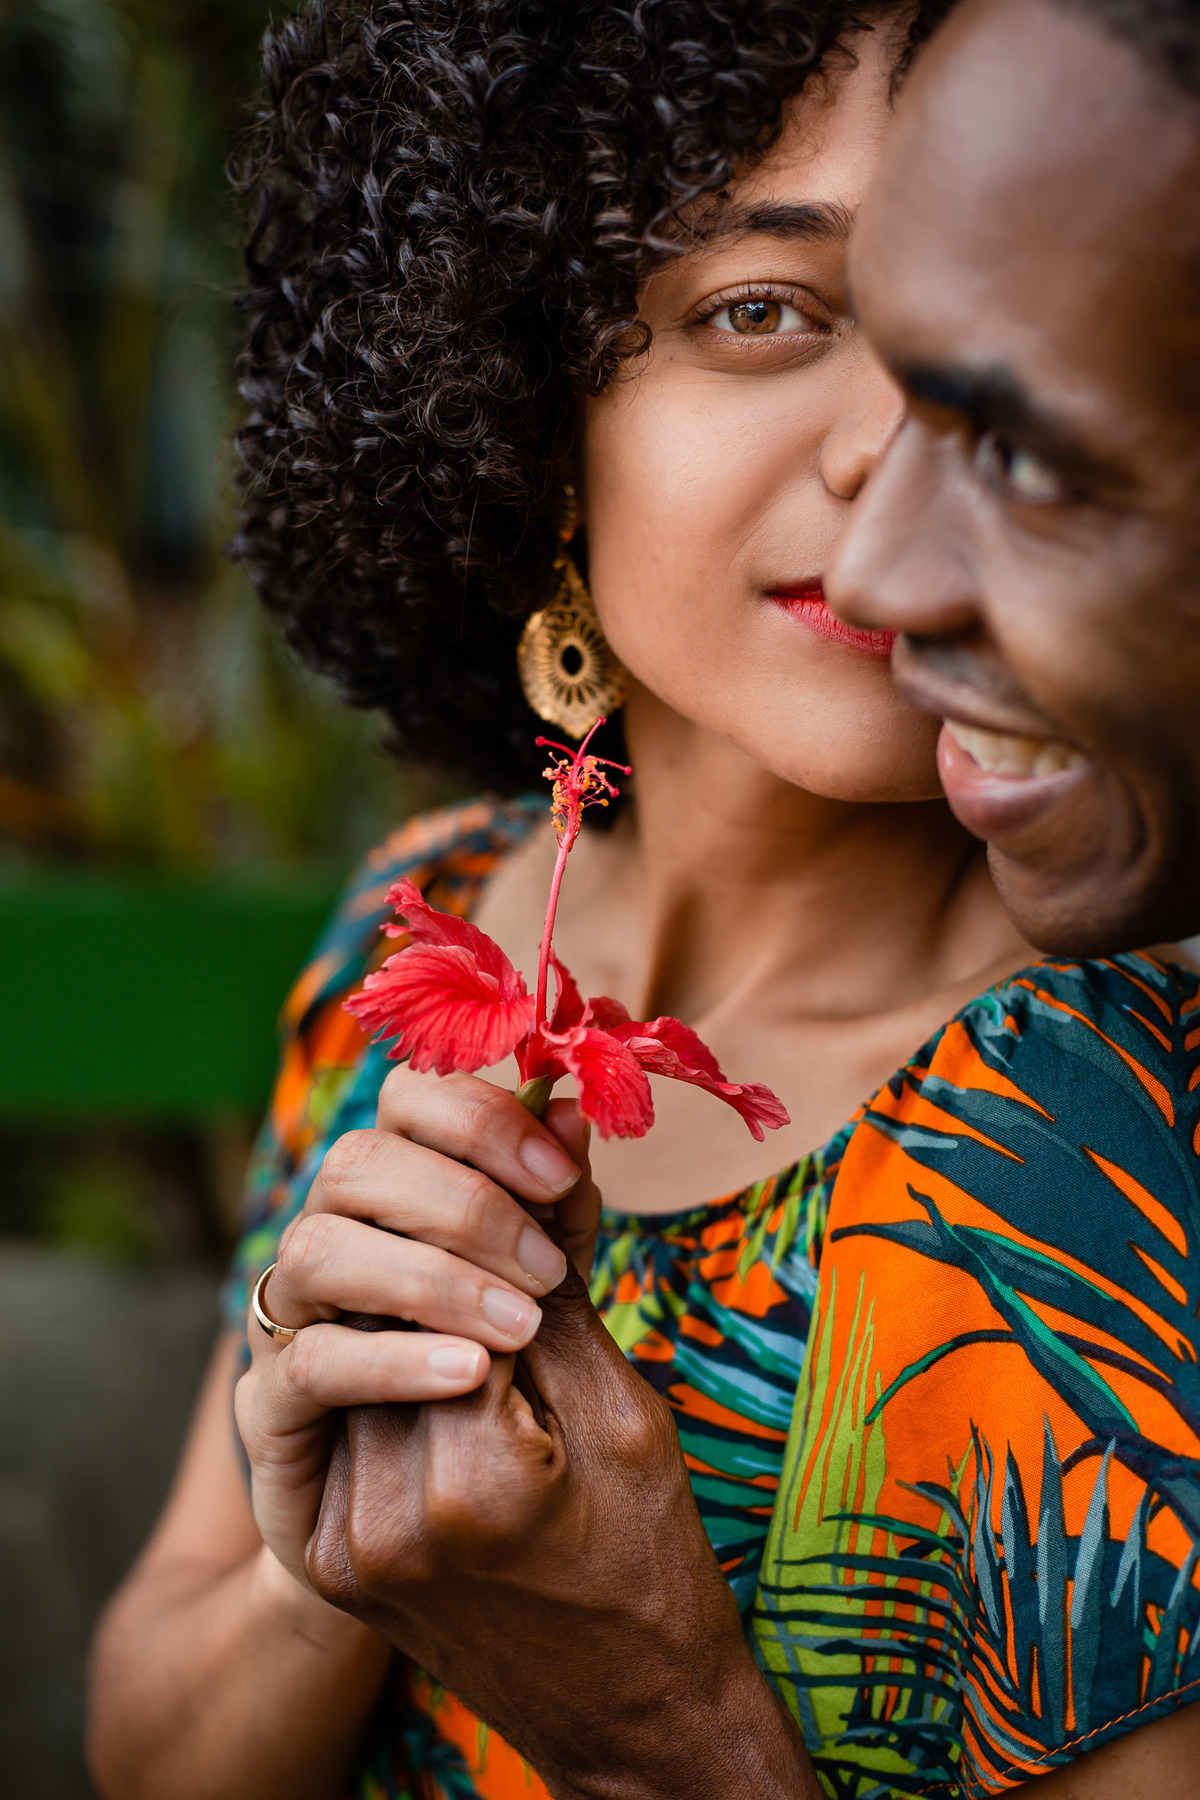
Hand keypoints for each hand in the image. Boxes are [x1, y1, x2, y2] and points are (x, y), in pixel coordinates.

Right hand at [235, 1070, 600, 1587]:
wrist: (466, 1551)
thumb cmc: (511, 1399)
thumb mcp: (550, 1299)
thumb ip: (553, 1214)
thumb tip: (568, 1111)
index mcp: (394, 1193)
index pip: (404, 1101)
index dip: (479, 1119)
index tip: (559, 1173)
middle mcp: (330, 1238)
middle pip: (356, 1162)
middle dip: (464, 1202)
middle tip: (544, 1270)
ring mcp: (289, 1322)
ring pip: (317, 1247)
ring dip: (431, 1276)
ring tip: (518, 1327)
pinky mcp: (270, 1414)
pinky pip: (306, 1363)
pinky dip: (392, 1358)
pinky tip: (468, 1373)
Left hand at [304, 1265, 819, 1799]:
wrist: (624, 1715)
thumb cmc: (649, 1555)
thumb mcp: (627, 1413)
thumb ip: (561, 1292)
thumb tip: (547, 1158)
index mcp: (479, 1478)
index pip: (455, 1290)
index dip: (498, 1238)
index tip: (538, 1213)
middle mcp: (388, 1515)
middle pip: (385, 1319)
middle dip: (445, 1268)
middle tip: (506, 1257)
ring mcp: (348, 1545)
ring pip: (352, 1362)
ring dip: (408, 1318)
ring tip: (478, 1312)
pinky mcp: (331, 1561)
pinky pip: (342, 1429)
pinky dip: (388, 1382)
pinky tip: (441, 1370)